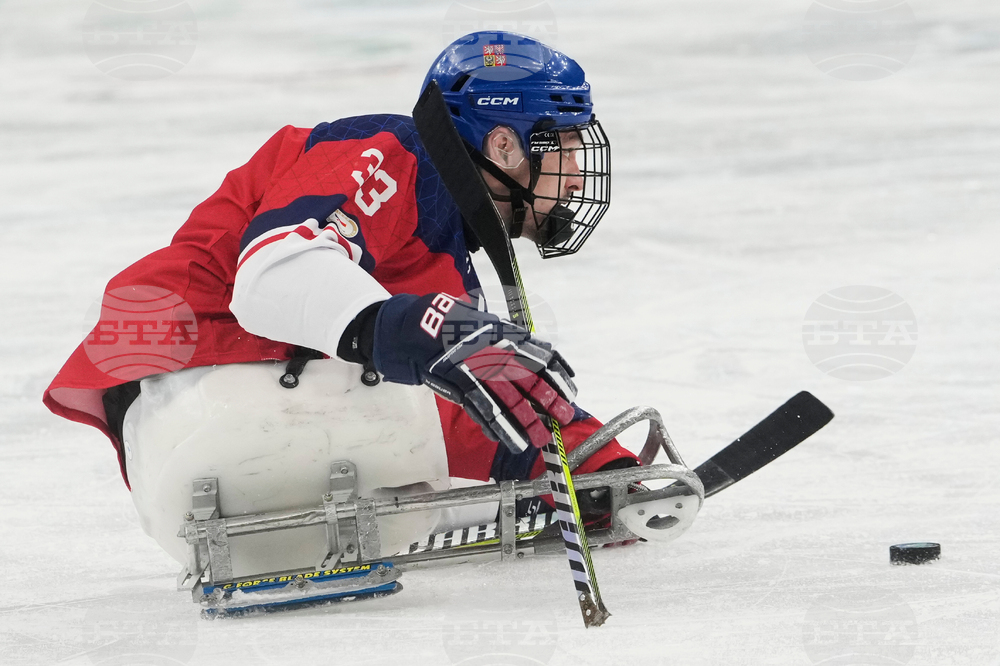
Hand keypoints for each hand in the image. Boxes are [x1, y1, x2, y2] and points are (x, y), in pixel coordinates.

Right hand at [372, 293, 575, 451]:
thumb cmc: (458, 325)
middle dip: (548, 401)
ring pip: (505, 401)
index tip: (571, 390)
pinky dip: (494, 427)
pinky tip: (505, 439)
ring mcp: (475, 370)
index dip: (559, 375)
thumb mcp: (490, 323)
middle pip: (528, 380)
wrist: (420, 326)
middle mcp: (494, 352)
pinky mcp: (457, 385)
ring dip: (524, 422)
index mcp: (505, 335)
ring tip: (537, 438)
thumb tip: (543, 356)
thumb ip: (514, 339)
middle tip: (564, 417)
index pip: (540, 356)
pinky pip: (479, 410)